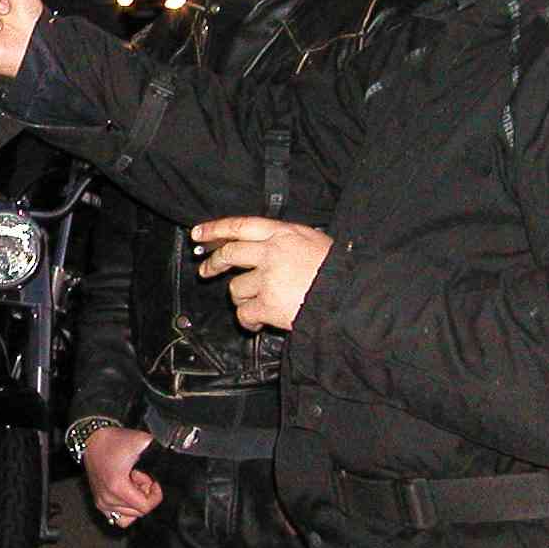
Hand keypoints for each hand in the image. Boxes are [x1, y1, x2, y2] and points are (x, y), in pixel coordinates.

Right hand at [80, 426, 162, 527]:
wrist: (91, 439)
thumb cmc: (113, 441)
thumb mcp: (140, 441)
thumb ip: (158, 450)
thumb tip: (177, 451)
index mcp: (117, 487)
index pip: (145, 507)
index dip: (155, 495)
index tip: (153, 482)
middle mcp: (108, 499)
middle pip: (139, 512)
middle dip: (144, 495)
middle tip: (140, 478)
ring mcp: (102, 502)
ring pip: (129, 516)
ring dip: (135, 501)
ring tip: (132, 484)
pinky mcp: (99, 502)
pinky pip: (117, 517)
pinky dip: (125, 509)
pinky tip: (126, 493)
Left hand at [193, 216, 331, 331]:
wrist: (351, 298)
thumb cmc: (338, 272)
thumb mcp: (314, 242)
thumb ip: (288, 241)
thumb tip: (265, 244)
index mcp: (284, 234)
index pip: (240, 225)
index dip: (215, 229)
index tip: (198, 234)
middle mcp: (271, 252)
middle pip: (229, 254)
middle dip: (213, 263)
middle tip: (207, 271)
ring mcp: (267, 278)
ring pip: (235, 288)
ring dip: (241, 297)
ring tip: (257, 303)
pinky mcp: (267, 304)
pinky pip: (243, 313)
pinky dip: (248, 320)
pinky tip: (259, 322)